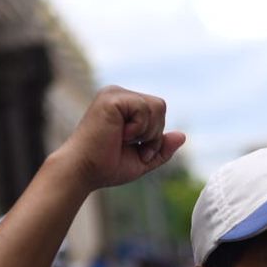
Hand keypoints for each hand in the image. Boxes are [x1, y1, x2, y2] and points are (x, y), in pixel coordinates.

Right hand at [55, 86, 186, 192]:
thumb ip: (162, 148)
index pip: (158, 110)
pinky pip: (145, 109)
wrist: (83, 172)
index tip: (136, 150)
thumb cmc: (106, 167)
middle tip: (131, 146)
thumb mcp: (143, 159)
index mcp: (124, 105)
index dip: (154, 135)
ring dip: (147, 132)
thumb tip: (183, 135)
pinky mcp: (111, 98)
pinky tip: (119, 135)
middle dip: (153, 133)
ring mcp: (114, 94)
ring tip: (124, 140)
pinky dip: (139, 128)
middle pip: (160, 106)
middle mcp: (118, 94)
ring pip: (157, 106)